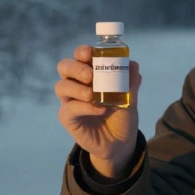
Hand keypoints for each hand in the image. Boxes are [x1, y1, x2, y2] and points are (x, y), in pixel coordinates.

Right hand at [55, 45, 140, 179]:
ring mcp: (70, 100)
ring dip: (77, 88)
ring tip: (93, 95)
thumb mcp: (131, 98)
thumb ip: (131, 82)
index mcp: (89, 73)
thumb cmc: (122, 115)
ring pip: (61, 86)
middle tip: (90, 75)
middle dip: (75, 68)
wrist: (120, 142)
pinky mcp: (68, 117)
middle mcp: (76, 84)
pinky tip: (99, 110)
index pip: (79, 56)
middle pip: (64, 67)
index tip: (91, 53)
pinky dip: (85, 107)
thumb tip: (133, 64)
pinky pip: (69, 108)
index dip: (82, 51)